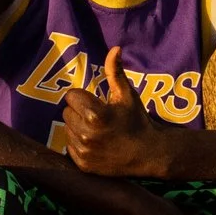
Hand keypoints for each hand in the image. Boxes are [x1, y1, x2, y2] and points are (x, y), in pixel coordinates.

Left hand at [60, 44, 169, 178]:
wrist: (148, 153)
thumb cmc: (136, 120)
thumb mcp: (127, 94)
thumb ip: (115, 72)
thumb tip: (115, 48)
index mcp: (95, 114)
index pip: (71, 96)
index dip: (84, 97)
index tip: (97, 103)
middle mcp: (86, 134)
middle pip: (67, 113)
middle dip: (80, 112)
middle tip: (97, 117)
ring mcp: (84, 152)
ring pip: (67, 130)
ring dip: (78, 127)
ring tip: (97, 130)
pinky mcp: (83, 165)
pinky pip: (70, 147)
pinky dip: (79, 144)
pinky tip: (95, 143)